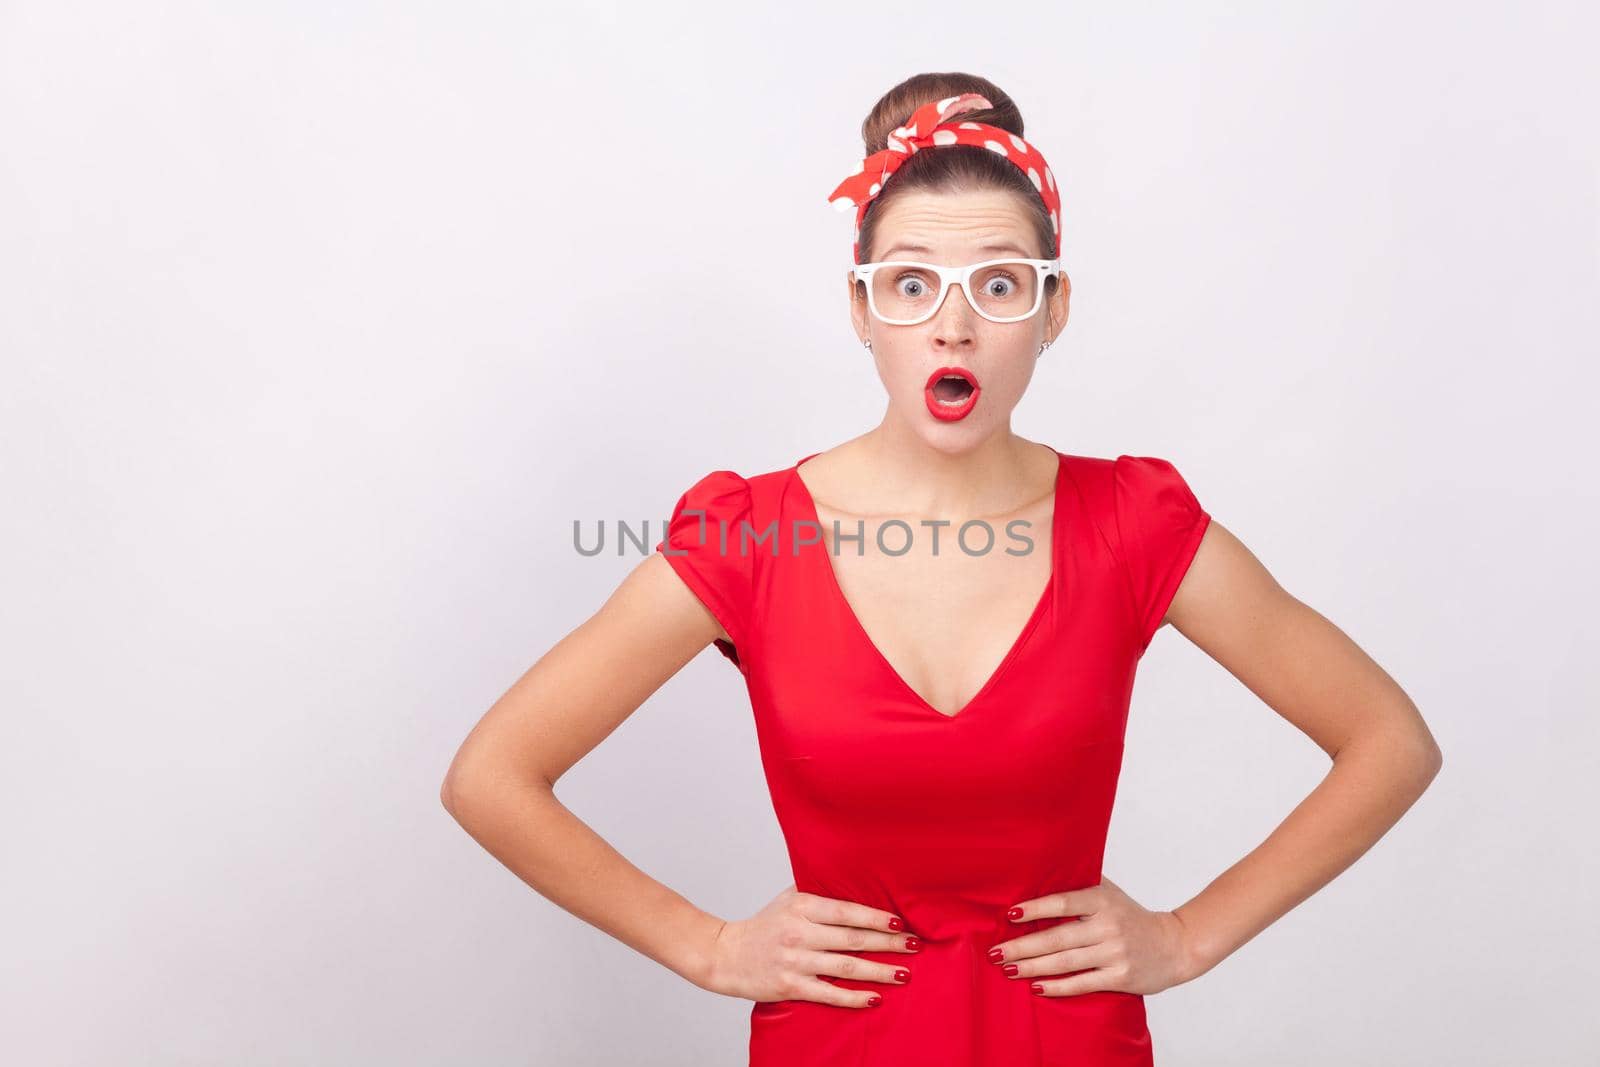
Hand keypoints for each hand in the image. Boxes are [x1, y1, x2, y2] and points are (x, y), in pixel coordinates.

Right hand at [703, 883, 920, 1008]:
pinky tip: (874, 998)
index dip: (875, 917)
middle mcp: (798, 932)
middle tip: (915, 946)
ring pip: (844, 967)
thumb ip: (818, 892)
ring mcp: (794, 961)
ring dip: (878, 971)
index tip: (900, 922)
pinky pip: (827, 993)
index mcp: (800, 907)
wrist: (725, 955)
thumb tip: (858, 883)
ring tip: (904, 973)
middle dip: (887, 943)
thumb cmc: (763, 925)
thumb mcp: (787, 899)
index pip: (846, 911)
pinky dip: (852, 997)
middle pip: (852, 938)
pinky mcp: (789, 986)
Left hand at [986, 876, 1200, 996]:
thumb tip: (1040, 869)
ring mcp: (1115, 953)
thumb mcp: (1110, 893)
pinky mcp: (1121, 978)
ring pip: (1066, 962)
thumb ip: (1081, 883)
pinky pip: (1082, 983)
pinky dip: (1057, 987)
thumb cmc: (1132, 917)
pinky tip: (1036, 987)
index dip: (1035, 908)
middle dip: (1023, 946)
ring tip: (1008, 968)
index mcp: (1102, 900)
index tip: (1009, 915)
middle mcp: (1109, 925)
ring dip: (1033, 967)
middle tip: (995, 951)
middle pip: (1058, 937)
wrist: (1175, 946)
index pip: (1062, 902)